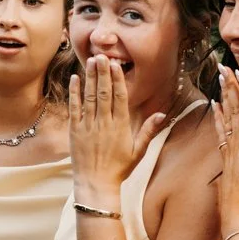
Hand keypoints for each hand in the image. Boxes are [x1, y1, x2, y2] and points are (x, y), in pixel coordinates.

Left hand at [68, 55, 168, 205]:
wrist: (96, 184)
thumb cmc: (119, 169)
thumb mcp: (138, 151)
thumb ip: (149, 131)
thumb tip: (164, 114)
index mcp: (121, 127)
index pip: (120, 98)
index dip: (118, 80)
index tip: (117, 65)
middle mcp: (105, 124)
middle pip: (104, 93)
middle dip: (103, 72)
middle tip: (102, 54)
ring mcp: (89, 126)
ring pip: (89, 97)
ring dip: (90, 77)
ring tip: (91, 60)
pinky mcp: (75, 130)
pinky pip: (75, 108)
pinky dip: (75, 92)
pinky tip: (76, 78)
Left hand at [213, 67, 238, 229]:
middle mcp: (238, 142)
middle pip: (234, 108)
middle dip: (230, 86)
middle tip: (224, 67)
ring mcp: (230, 148)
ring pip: (227, 116)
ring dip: (224, 95)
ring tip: (220, 79)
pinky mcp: (225, 155)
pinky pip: (220, 130)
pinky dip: (218, 115)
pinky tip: (215, 105)